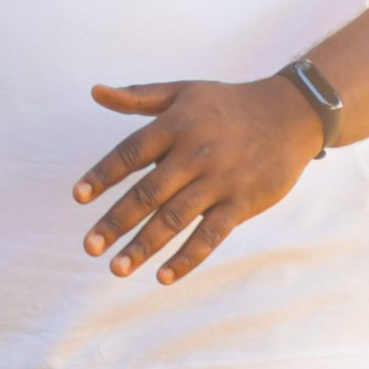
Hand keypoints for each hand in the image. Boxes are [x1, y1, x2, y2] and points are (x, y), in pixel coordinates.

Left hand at [73, 78, 322, 284]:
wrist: (290, 115)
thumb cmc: (226, 104)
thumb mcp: (183, 92)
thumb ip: (138, 97)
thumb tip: (95, 92)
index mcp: (176, 125)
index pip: (131, 153)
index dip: (103, 175)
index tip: (78, 197)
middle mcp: (195, 153)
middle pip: (148, 193)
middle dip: (116, 222)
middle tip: (89, 247)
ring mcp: (220, 181)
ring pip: (175, 219)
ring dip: (144, 246)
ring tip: (116, 267)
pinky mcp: (242, 203)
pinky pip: (211, 235)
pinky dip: (187, 257)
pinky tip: (162, 276)